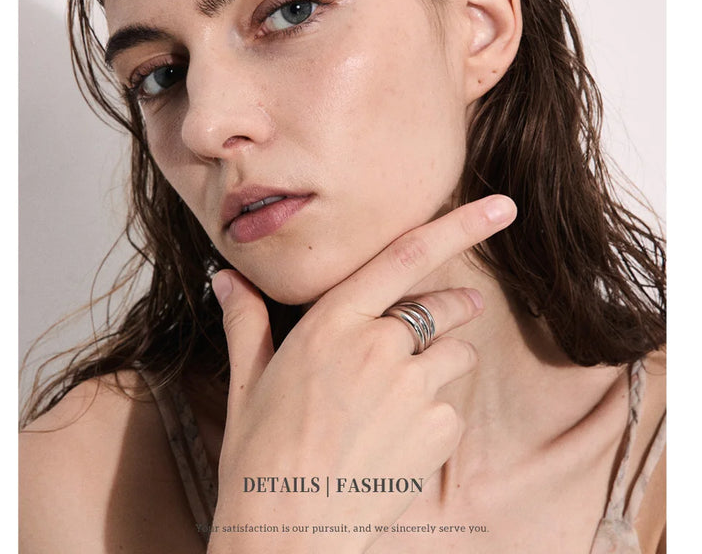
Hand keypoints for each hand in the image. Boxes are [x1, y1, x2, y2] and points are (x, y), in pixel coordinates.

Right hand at [207, 195, 516, 553]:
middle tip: (463, 304)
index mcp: (332, 323)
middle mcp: (380, 346)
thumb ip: (245, 319)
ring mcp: (414, 389)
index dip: (460, 225)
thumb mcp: (247, 381)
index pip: (405, 256)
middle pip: (443, 306)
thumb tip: (225, 278)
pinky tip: (397, 441)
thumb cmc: (259, 454)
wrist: (285, 534)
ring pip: (453, 356)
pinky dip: (434, 416)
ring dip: (439, 365)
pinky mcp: (437, 433)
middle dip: (457, 303)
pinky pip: (450, 408)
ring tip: (400, 398)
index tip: (502, 206)